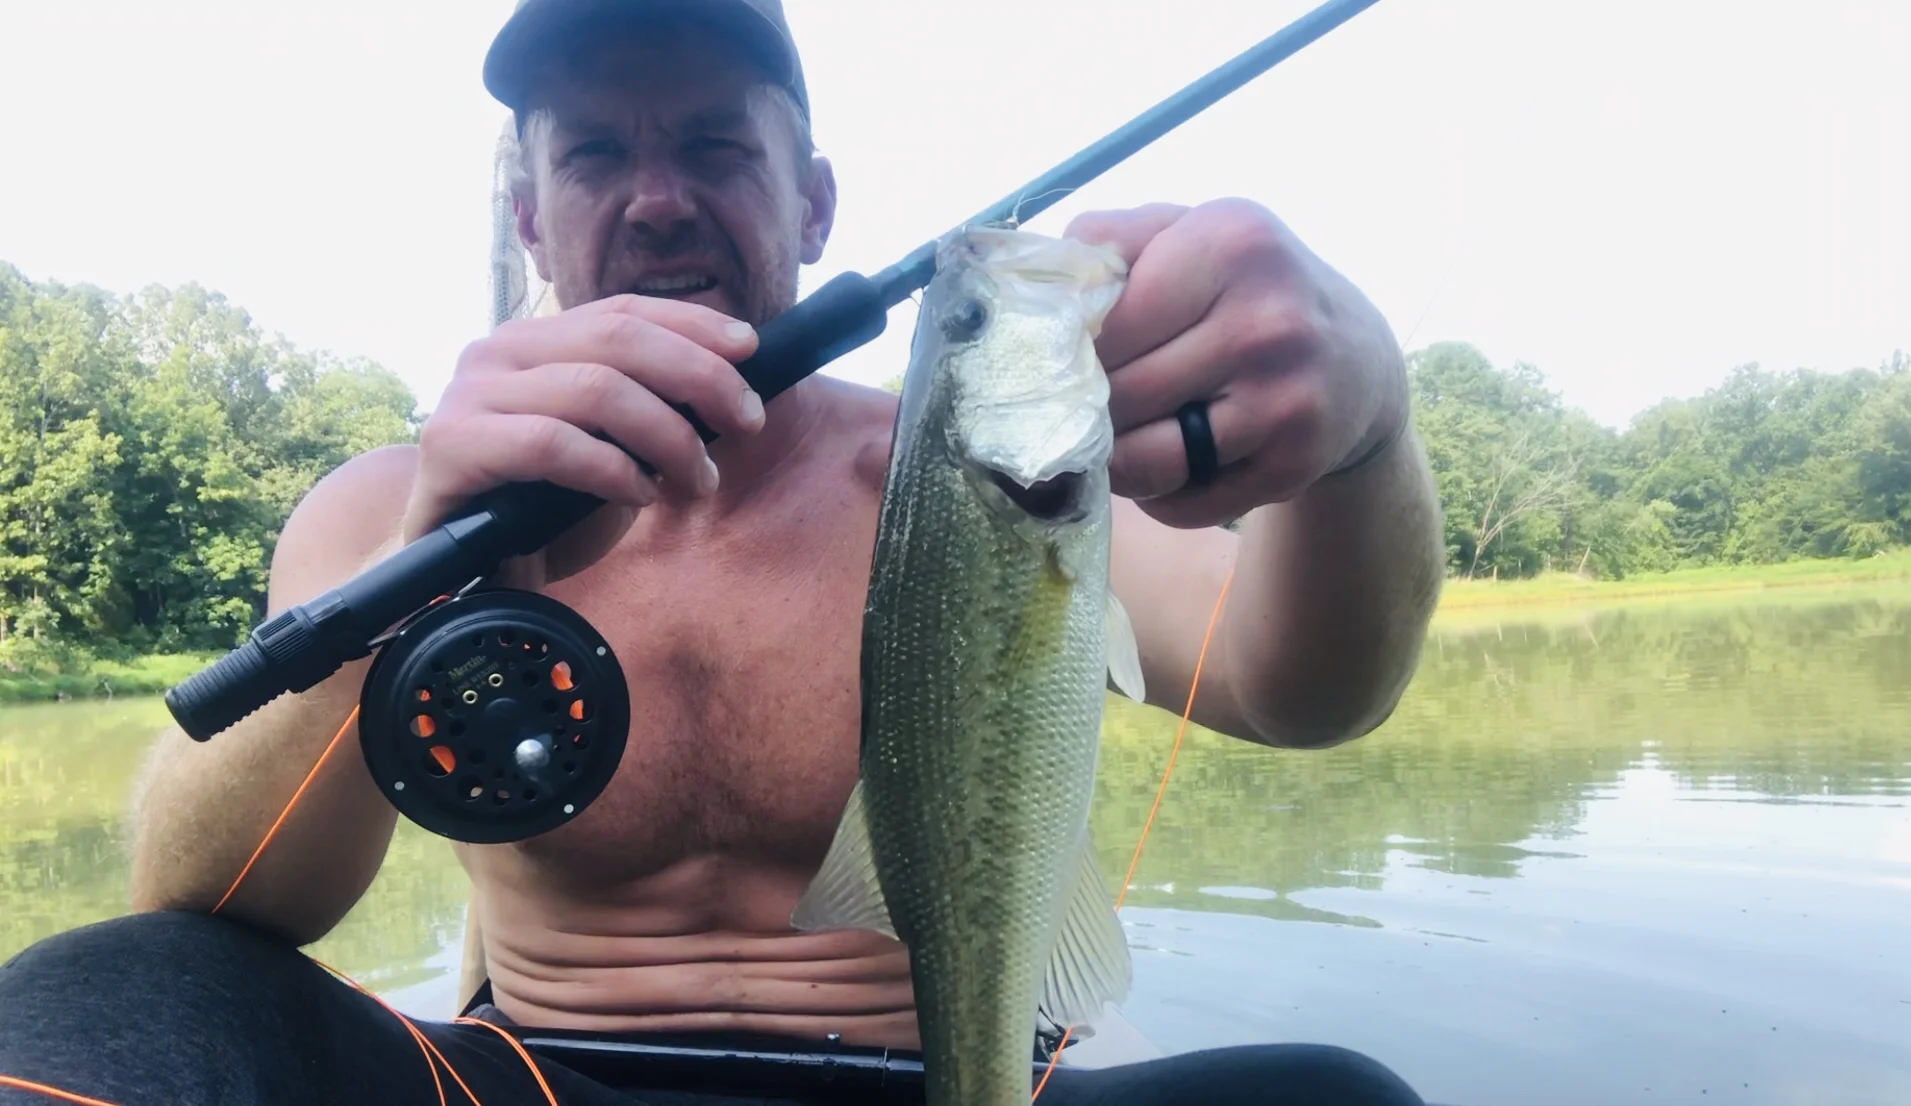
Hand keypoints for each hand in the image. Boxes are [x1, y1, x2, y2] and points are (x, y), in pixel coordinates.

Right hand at [401, 294, 765, 587]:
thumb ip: (648, 408)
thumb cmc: (542, 509)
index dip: (692, 324)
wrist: (461, 575)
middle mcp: (497, 351)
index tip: (751, 349)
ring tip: (699, 481)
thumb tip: (730, 390)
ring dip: (668, 436)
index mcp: (535, 341)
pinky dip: (613, 470)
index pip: (622, 310)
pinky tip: (641, 496)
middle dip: (699, 377)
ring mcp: (469, 395)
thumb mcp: (609, 448)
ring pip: (596, 389)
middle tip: (746, 423)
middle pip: (618, 338)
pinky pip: (553, 444)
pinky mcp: (452, 446)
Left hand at [1065, 198, 1407, 528]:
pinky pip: (1181, 504)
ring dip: (1114, 461)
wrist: (1355, 360)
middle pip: (1118, 395)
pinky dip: (1157, 495)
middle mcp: (1266, 320)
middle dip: (1087, 410)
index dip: (1070, 351)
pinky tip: (1170, 465)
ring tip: (1118, 438)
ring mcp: (1285, 399)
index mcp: (1231, 243)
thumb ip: (1108, 241)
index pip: (1106, 320)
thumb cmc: (1242, 290)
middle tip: (1084, 407)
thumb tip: (1036, 286)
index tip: (1065, 359)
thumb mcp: (1188, 233)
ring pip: (1143, 460)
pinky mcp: (1293, 466)